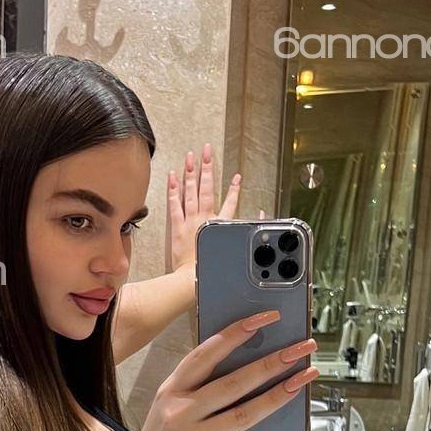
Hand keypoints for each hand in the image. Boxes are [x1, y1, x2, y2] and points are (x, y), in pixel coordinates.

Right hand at [121, 310, 317, 430]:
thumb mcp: (168, 409)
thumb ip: (198, 389)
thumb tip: (249, 366)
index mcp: (171, 391)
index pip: (206, 354)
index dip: (237, 333)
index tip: (265, 318)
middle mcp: (180, 413)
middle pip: (234, 382)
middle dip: (272, 362)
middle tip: (301, 349)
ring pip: (245, 414)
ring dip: (279, 396)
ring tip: (304, 380)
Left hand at [166, 143, 241, 273]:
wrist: (192, 279)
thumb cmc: (209, 269)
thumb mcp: (231, 252)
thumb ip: (243, 233)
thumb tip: (257, 220)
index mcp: (219, 225)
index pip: (230, 203)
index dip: (234, 189)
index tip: (237, 177)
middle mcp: (205, 219)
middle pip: (207, 188)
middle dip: (207, 167)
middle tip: (207, 150)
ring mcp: (190, 221)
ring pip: (191, 192)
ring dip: (190, 172)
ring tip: (190, 156)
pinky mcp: (177, 227)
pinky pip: (175, 204)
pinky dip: (173, 189)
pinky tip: (173, 175)